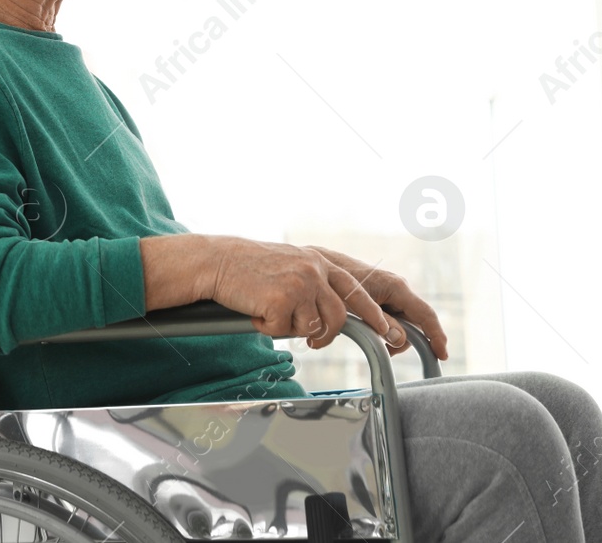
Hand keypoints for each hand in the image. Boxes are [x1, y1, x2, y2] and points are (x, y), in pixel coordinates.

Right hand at [202, 237, 402, 351]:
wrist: (215, 262)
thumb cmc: (246, 268)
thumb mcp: (289, 265)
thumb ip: (313, 281)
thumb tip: (331, 313)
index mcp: (317, 260)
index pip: (356, 288)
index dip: (373, 311)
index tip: (386, 329)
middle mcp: (314, 268)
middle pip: (343, 312)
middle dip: (338, 333)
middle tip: (325, 341)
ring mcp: (300, 283)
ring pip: (315, 326)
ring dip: (294, 328)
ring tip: (271, 314)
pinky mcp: (283, 298)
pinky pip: (285, 330)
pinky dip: (268, 327)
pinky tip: (255, 311)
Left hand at [306, 245, 450, 360]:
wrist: (322, 265)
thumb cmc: (338, 284)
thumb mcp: (359, 307)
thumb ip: (382, 323)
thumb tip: (401, 340)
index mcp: (397, 287)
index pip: (426, 315)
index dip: (436, 336)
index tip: (442, 355)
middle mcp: (398, 288)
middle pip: (415, 321)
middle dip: (405, 339)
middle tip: (388, 350)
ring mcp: (392, 291)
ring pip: (404, 321)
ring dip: (394, 335)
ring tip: (373, 338)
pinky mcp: (383, 295)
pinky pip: (393, 316)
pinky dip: (387, 329)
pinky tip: (371, 332)